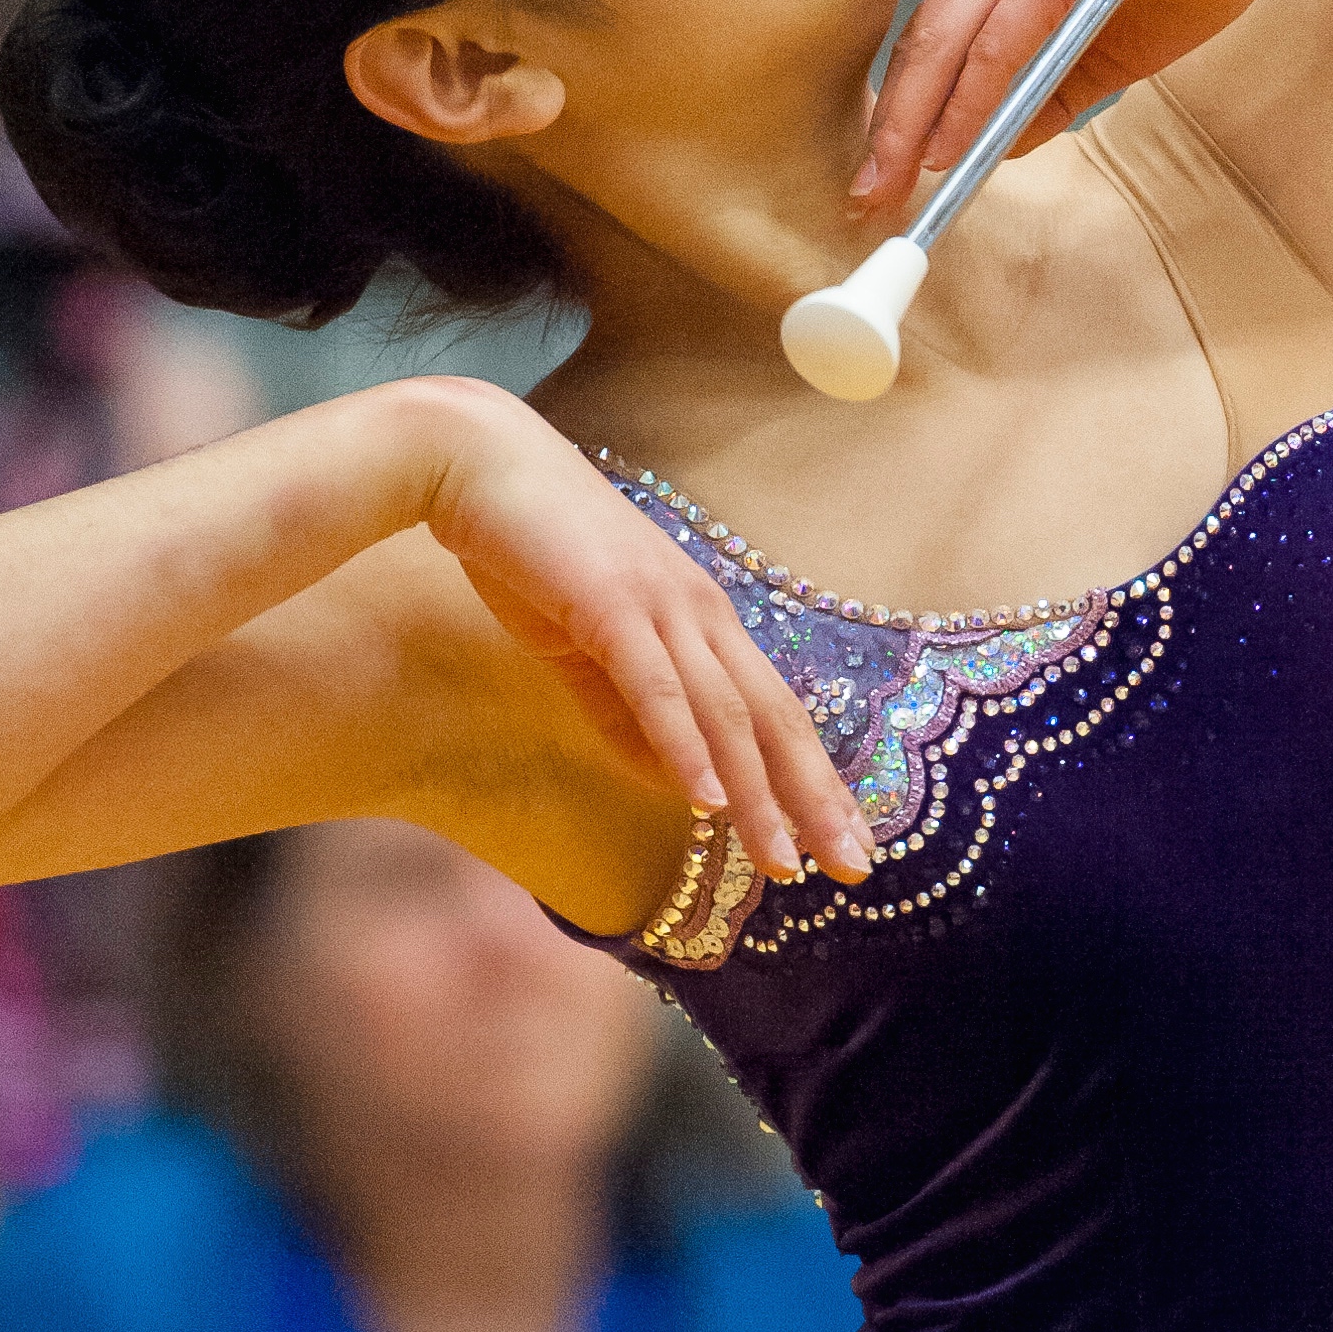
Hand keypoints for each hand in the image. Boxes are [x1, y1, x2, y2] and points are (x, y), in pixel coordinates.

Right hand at [418, 389, 874, 889]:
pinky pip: (656, 686)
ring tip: (784, 860)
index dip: (814, 779)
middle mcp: (699, 610)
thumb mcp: (586, 645)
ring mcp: (660, 604)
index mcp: (700, 617)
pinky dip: (685, 743)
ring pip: (725, 713)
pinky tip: (704, 798)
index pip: (775, 711)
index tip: (847, 840)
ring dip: (758, 793)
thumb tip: (673, 780)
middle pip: (773, 718)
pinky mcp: (610, 603)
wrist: (476, 462)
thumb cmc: (529, 548)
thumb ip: (627, 710)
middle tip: (856, 868)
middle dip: (816, 798)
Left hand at [852, 0, 1305, 216]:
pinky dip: (974, 101)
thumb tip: (994, 149)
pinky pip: (1000, 45)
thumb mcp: (1107, 51)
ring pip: (947, 44)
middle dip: (891, 128)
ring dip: (919, 123)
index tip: (884, 171)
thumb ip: (1049, 95)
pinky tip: (958, 147)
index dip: (902, 110)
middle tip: (868, 194)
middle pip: (922, 46)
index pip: (932, 41)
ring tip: (897, 184)